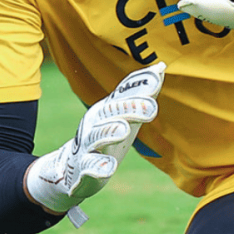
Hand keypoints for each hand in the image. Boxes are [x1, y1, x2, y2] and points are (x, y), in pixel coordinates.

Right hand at [24, 62, 164, 223]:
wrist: (71, 168)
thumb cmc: (106, 134)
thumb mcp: (124, 113)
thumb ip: (141, 92)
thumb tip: (162, 65)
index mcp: (108, 108)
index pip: (125, 92)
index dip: (140, 84)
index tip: (157, 75)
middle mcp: (96, 122)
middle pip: (112, 111)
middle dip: (131, 108)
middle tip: (152, 108)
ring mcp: (88, 144)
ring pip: (97, 136)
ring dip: (110, 132)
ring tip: (123, 130)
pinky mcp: (84, 167)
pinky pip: (90, 166)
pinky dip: (98, 167)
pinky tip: (109, 168)